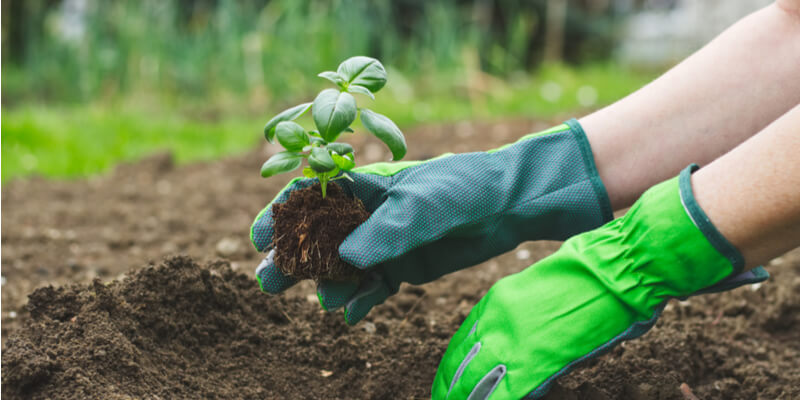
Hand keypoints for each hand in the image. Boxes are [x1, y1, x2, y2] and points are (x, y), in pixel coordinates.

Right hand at [252, 120, 614, 323]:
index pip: (311, 197)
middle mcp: (366, 215)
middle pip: (317, 238)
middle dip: (293, 259)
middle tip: (269, 281)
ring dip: (328, 285)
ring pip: (341, 268)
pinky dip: (360, 301)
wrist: (507, 206)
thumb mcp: (424, 203)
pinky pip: (371, 287)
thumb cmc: (463, 188)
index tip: (259, 238)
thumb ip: (386, 230)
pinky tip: (352, 315)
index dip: (282, 216)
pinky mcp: (401, 267)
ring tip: (328, 300)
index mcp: (362, 185)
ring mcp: (382, 242)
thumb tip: (347, 259)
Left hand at [432, 165, 767, 398]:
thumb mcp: (541, 292)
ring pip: (474, 383)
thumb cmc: (591, 276)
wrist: (617, 266)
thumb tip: (522, 343)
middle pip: (460, 365)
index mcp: (497, 302)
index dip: (453, 368)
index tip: (448, 383)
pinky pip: (504, 394)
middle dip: (450, 389)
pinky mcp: (537, 361)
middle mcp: (497, 320)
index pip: (463, 342)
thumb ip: (523, 318)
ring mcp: (515, 341)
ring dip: (465, 398)